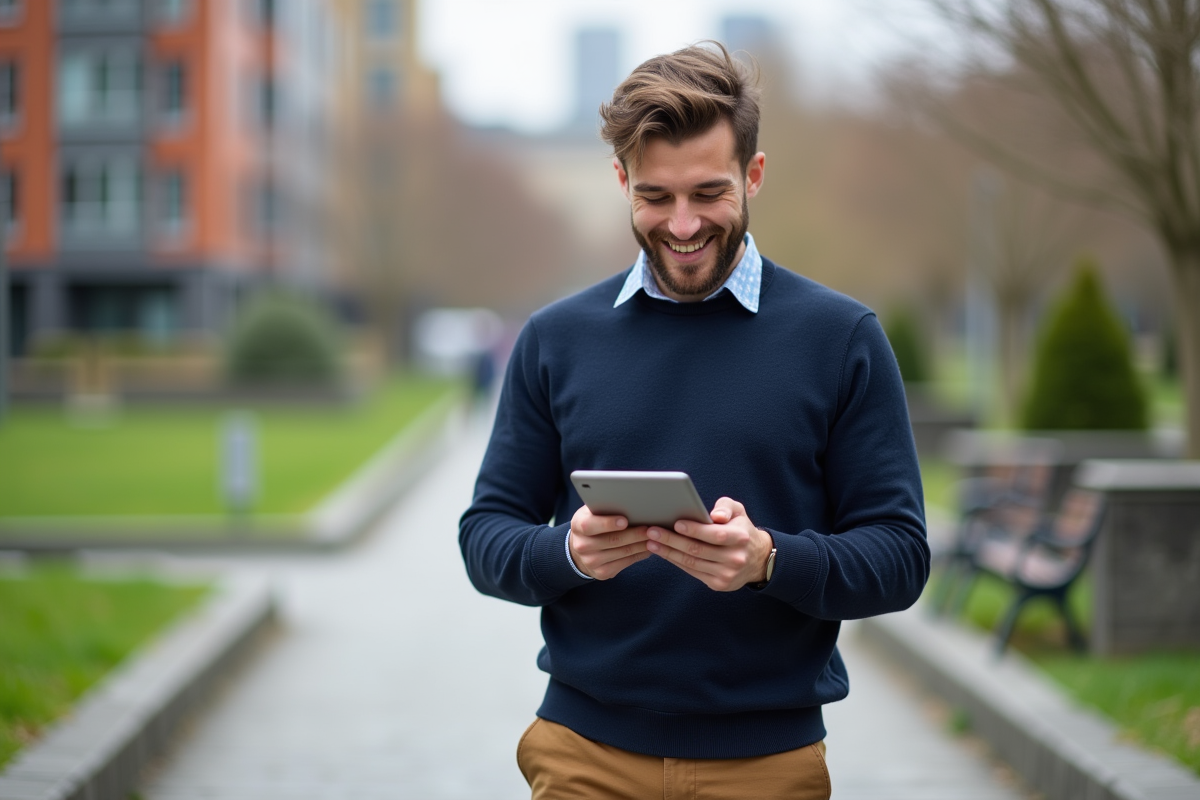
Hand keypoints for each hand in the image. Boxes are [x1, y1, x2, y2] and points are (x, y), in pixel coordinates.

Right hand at [569, 505, 651, 579]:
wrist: (581, 548)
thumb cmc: (593, 523)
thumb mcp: (592, 512)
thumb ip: (605, 507)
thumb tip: (630, 503)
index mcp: (578, 525)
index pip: (590, 525)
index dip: (608, 523)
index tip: (625, 520)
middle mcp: (582, 545)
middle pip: (612, 540)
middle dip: (634, 534)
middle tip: (651, 528)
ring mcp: (591, 562)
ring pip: (622, 552)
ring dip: (641, 545)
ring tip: (655, 537)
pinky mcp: (602, 573)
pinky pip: (625, 563)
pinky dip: (639, 555)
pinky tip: (648, 548)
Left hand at [645, 497, 773, 591]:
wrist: (757, 559)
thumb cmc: (740, 528)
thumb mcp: (738, 511)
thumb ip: (725, 507)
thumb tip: (715, 516)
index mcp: (741, 537)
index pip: (715, 535)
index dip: (695, 530)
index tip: (675, 523)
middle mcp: (735, 558)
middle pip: (698, 550)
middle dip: (672, 540)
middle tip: (652, 531)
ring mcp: (727, 574)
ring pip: (691, 563)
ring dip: (668, 552)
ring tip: (651, 542)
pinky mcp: (719, 584)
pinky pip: (692, 572)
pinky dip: (676, 562)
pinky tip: (664, 552)